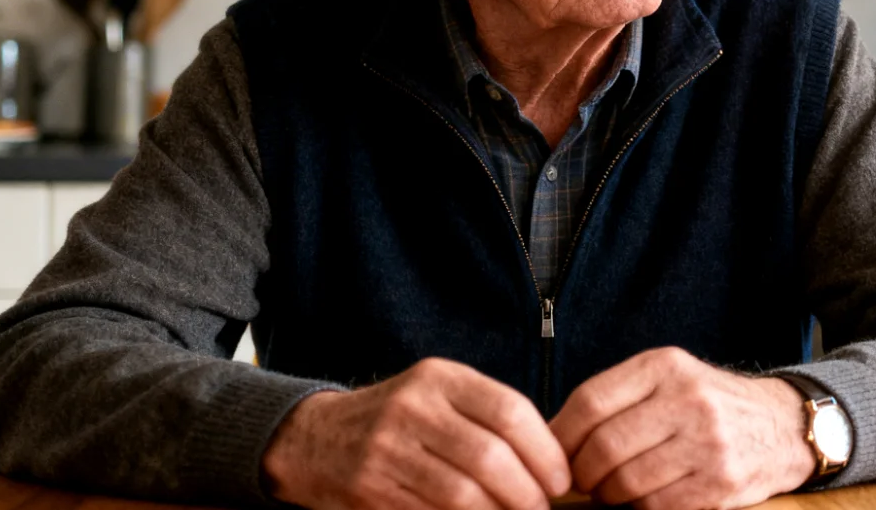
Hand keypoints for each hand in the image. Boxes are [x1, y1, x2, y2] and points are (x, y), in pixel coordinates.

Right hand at [262, 358, 569, 509]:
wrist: (314, 438)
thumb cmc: (398, 419)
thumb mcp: (439, 395)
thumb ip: (487, 416)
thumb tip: (550, 460)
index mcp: (440, 378)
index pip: (509, 410)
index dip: (544, 451)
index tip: (561, 478)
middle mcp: (412, 407)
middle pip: (489, 456)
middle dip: (527, 491)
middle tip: (542, 508)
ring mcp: (386, 449)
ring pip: (462, 492)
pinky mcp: (369, 488)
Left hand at [550, 347, 814, 509]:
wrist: (783, 426)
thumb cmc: (710, 405)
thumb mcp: (670, 378)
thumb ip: (618, 398)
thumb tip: (551, 438)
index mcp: (667, 366)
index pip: (590, 401)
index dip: (560, 436)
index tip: (552, 455)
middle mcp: (689, 399)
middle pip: (604, 447)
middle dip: (583, 473)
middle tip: (584, 480)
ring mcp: (708, 442)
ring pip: (626, 483)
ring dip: (609, 495)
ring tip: (615, 489)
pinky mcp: (721, 484)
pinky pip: (656, 507)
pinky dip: (641, 508)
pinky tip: (646, 498)